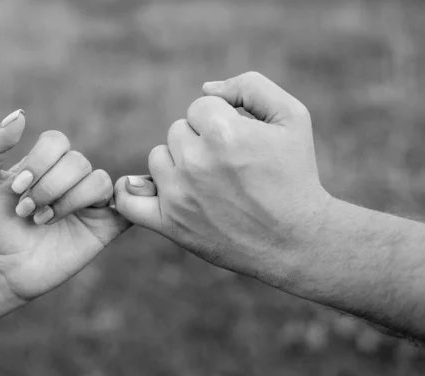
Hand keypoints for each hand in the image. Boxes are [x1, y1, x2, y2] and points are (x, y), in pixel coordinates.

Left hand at [0, 110, 129, 300]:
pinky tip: (84, 218)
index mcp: (46, 164)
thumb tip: (20, 114)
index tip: (16, 189)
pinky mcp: (104, 227)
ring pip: (99, 181)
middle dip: (48, 187)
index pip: (57, 141)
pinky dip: (118, 204)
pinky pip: (124, 205)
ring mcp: (89, 203)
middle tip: (26, 211)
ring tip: (43, 221)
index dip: (40, 161)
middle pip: (77, 162)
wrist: (1, 269)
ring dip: (68, 201)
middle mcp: (71, 179)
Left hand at [114, 72, 332, 284]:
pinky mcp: (169, 223)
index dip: (222, 121)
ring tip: (209, 183)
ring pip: (158, 158)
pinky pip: (128, 201)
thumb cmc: (295, 175)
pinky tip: (146, 189)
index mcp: (224, 132)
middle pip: (177, 131)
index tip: (239, 143)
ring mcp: (179, 194)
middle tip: (228, 166)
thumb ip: (250, 87)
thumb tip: (206, 89)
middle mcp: (196, 162)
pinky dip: (131, 193)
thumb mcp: (292, 116)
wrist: (295, 240)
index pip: (200, 107)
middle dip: (201, 142)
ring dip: (178, 165)